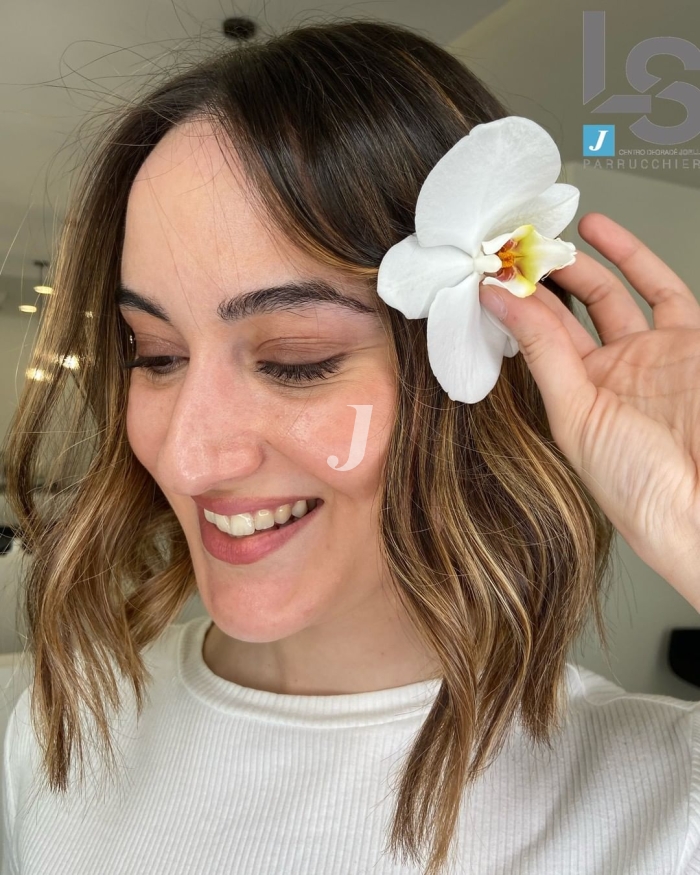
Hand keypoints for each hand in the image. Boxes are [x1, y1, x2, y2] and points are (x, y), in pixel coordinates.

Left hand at [478, 212, 699, 608]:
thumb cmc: (639, 485)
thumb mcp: (577, 413)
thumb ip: (541, 351)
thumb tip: (499, 300)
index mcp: (573, 399)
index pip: (534, 341)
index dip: (510, 305)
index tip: (484, 272)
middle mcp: (607, 375)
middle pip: (567, 315)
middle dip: (538, 281)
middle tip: (512, 248)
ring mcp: (648, 355)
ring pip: (607, 296)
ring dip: (577, 264)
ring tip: (544, 237)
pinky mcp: (687, 339)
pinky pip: (660, 288)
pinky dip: (630, 256)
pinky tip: (598, 232)